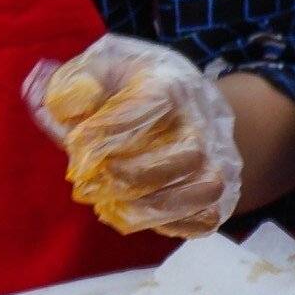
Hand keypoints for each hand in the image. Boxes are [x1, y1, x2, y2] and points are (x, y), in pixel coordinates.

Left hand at [30, 35, 243, 237]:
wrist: (179, 99)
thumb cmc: (126, 88)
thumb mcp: (94, 69)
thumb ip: (76, 83)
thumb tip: (76, 106)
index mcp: (170, 84)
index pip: (151, 108)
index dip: (107, 133)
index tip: (75, 145)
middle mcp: (204, 121)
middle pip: (188, 154)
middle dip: (130, 177)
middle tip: (88, 184)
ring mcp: (217, 158)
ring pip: (204, 190)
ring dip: (150, 207)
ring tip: (107, 206)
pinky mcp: (219, 191)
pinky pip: (207, 218)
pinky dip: (171, 225)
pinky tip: (134, 214)